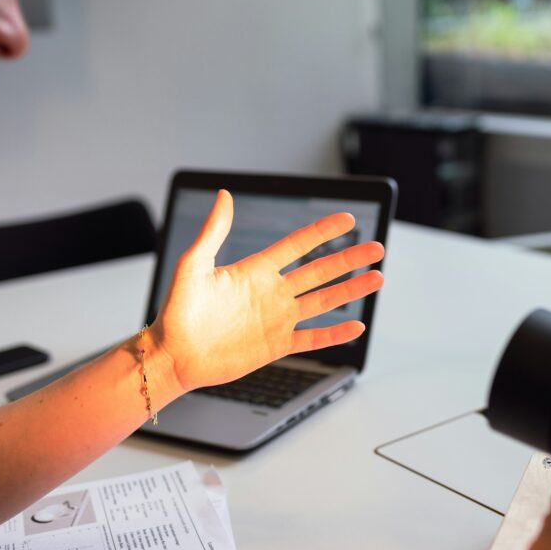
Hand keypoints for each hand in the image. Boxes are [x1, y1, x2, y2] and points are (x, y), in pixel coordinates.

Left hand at [152, 189, 384, 391]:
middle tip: (377, 248)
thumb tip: (224, 195)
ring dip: (351, 291)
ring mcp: (277, 319)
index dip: (323, 232)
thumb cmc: (177, 311)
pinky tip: (356, 326)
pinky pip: (312, 338)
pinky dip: (335, 334)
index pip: (297, 245)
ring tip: (377, 278)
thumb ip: (213, 232)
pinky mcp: (276, 345)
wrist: (173, 355)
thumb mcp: (194, 266)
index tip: (347, 220)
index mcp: (256, 270)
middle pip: (320, 272)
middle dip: (349, 259)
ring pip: (323, 301)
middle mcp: (272, 292)